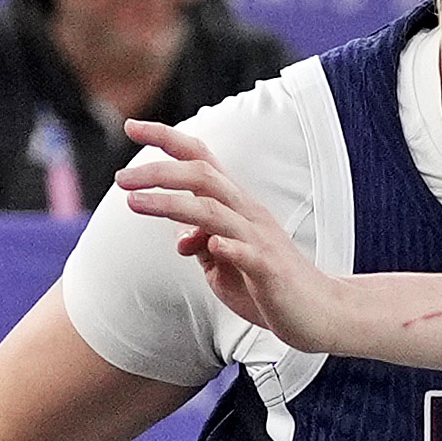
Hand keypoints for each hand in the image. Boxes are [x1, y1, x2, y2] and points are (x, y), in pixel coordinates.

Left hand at [114, 121, 357, 352]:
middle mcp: (247, 214)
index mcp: (236, 207)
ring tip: (135, 203)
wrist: (321, 313)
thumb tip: (178, 234)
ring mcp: (260, 240)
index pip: (200, 160)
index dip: (167, 140)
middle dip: (158, 171)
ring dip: (171, 203)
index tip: (132, 127)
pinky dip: (227, 246)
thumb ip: (201, 244)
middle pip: (202, 175)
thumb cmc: (271, 287)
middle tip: (120, 178)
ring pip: (213, 210)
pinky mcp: (271, 271)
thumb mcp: (225, 263)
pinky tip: (207, 244)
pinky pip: (247, 253)